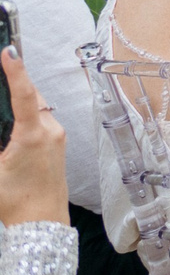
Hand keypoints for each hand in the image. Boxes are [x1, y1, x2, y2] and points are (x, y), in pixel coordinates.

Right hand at [0, 48, 67, 226]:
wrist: (42, 224)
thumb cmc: (15, 202)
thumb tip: (0, 128)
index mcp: (33, 135)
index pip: (24, 94)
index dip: (15, 70)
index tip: (8, 50)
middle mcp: (51, 131)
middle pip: (31, 97)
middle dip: (14, 84)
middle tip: (0, 67)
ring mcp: (57, 137)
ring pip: (37, 107)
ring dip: (20, 101)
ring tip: (4, 99)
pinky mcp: (58, 144)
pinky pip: (41, 119)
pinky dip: (27, 114)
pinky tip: (12, 124)